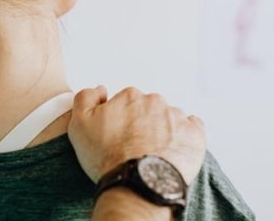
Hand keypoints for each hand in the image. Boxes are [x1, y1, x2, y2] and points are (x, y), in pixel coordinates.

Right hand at [68, 86, 206, 184]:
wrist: (137, 184)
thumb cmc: (108, 157)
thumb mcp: (79, 124)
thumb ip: (86, 98)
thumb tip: (101, 89)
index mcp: (130, 96)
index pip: (126, 103)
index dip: (121, 120)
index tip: (118, 136)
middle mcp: (155, 102)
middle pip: (149, 109)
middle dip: (143, 124)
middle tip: (134, 147)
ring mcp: (177, 117)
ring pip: (170, 119)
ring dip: (163, 131)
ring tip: (153, 154)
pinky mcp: (194, 134)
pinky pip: (192, 128)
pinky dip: (184, 137)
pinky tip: (173, 150)